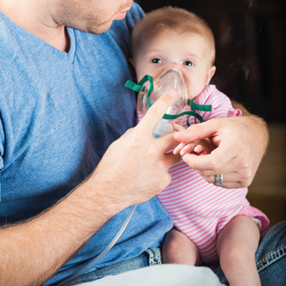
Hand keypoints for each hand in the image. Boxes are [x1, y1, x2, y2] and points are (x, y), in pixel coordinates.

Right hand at [89, 91, 180, 209]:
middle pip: (175, 136)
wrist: (108, 191)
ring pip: (176, 155)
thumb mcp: (120, 143)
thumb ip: (136, 134)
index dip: (165, 101)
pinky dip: (161, 173)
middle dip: (177, 134)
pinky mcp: (163, 180)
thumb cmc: (111, 166)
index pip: (155, 114)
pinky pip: (167, 172)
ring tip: (157, 159)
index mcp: (139, 137)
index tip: (173, 94)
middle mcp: (152, 150)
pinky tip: (148, 177)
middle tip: (176, 135)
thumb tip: (147, 129)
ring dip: (170, 154)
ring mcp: (160, 167)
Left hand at [173, 115, 268, 188]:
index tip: (185, 155)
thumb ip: (195, 131)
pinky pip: (220, 183)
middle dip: (196, 164)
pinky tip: (217, 163)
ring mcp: (245, 175)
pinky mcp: (245, 182)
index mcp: (237, 147)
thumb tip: (176, 137)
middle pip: (209, 172)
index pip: (210, 163)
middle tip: (194, 154)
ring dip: (204, 170)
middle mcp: (243, 164)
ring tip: (208, 156)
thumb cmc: (234, 128)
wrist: (257, 135)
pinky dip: (213, 174)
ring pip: (213, 179)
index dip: (193, 161)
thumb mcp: (215, 124)